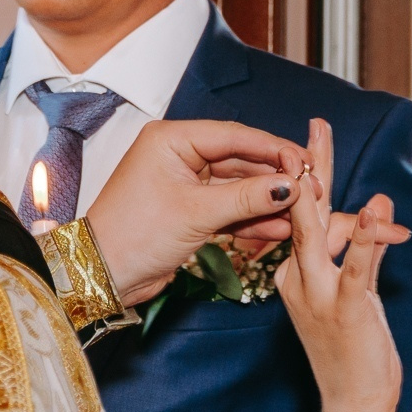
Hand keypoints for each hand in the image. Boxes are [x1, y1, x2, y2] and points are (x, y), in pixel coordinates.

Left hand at [85, 119, 304, 304]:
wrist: (102, 275)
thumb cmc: (133, 234)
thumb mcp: (196, 213)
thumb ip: (247, 197)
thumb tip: (289, 186)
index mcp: (172, 140)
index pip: (235, 136)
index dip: (273, 148)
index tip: (304, 162)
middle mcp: (179, 156)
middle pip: (240, 160)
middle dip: (275, 177)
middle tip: (310, 189)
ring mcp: (186, 185)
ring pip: (238, 187)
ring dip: (267, 201)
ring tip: (301, 212)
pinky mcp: (190, 211)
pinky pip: (229, 209)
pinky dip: (251, 219)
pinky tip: (279, 227)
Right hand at [274, 119, 402, 411]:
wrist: (352, 404)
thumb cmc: (351, 354)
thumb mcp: (350, 297)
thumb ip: (360, 255)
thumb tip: (374, 219)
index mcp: (294, 276)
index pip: (306, 221)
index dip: (312, 182)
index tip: (310, 145)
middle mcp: (299, 281)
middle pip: (302, 213)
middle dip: (307, 167)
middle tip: (313, 127)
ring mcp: (319, 295)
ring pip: (317, 231)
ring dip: (322, 190)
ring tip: (322, 150)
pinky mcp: (346, 309)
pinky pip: (357, 266)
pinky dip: (368, 238)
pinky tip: (380, 210)